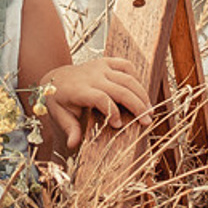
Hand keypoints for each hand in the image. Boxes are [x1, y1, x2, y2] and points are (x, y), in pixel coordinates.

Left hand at [29, 50, 153, 148]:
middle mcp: (92, 75)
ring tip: (149, 110)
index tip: (118, 126)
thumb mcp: (59, 115)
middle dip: (136, 106)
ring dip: (141, 94)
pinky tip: (141, 92)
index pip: (100, 98)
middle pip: (120, 89)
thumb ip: (69, 128)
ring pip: (127, 78)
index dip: (112, 111)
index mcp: (80, 89)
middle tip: (147, 121)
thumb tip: (72, 144)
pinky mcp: (106, 62)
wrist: (57, 77)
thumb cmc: (60, 99)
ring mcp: (101, 67)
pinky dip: (136, 78)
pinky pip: (126, 65)